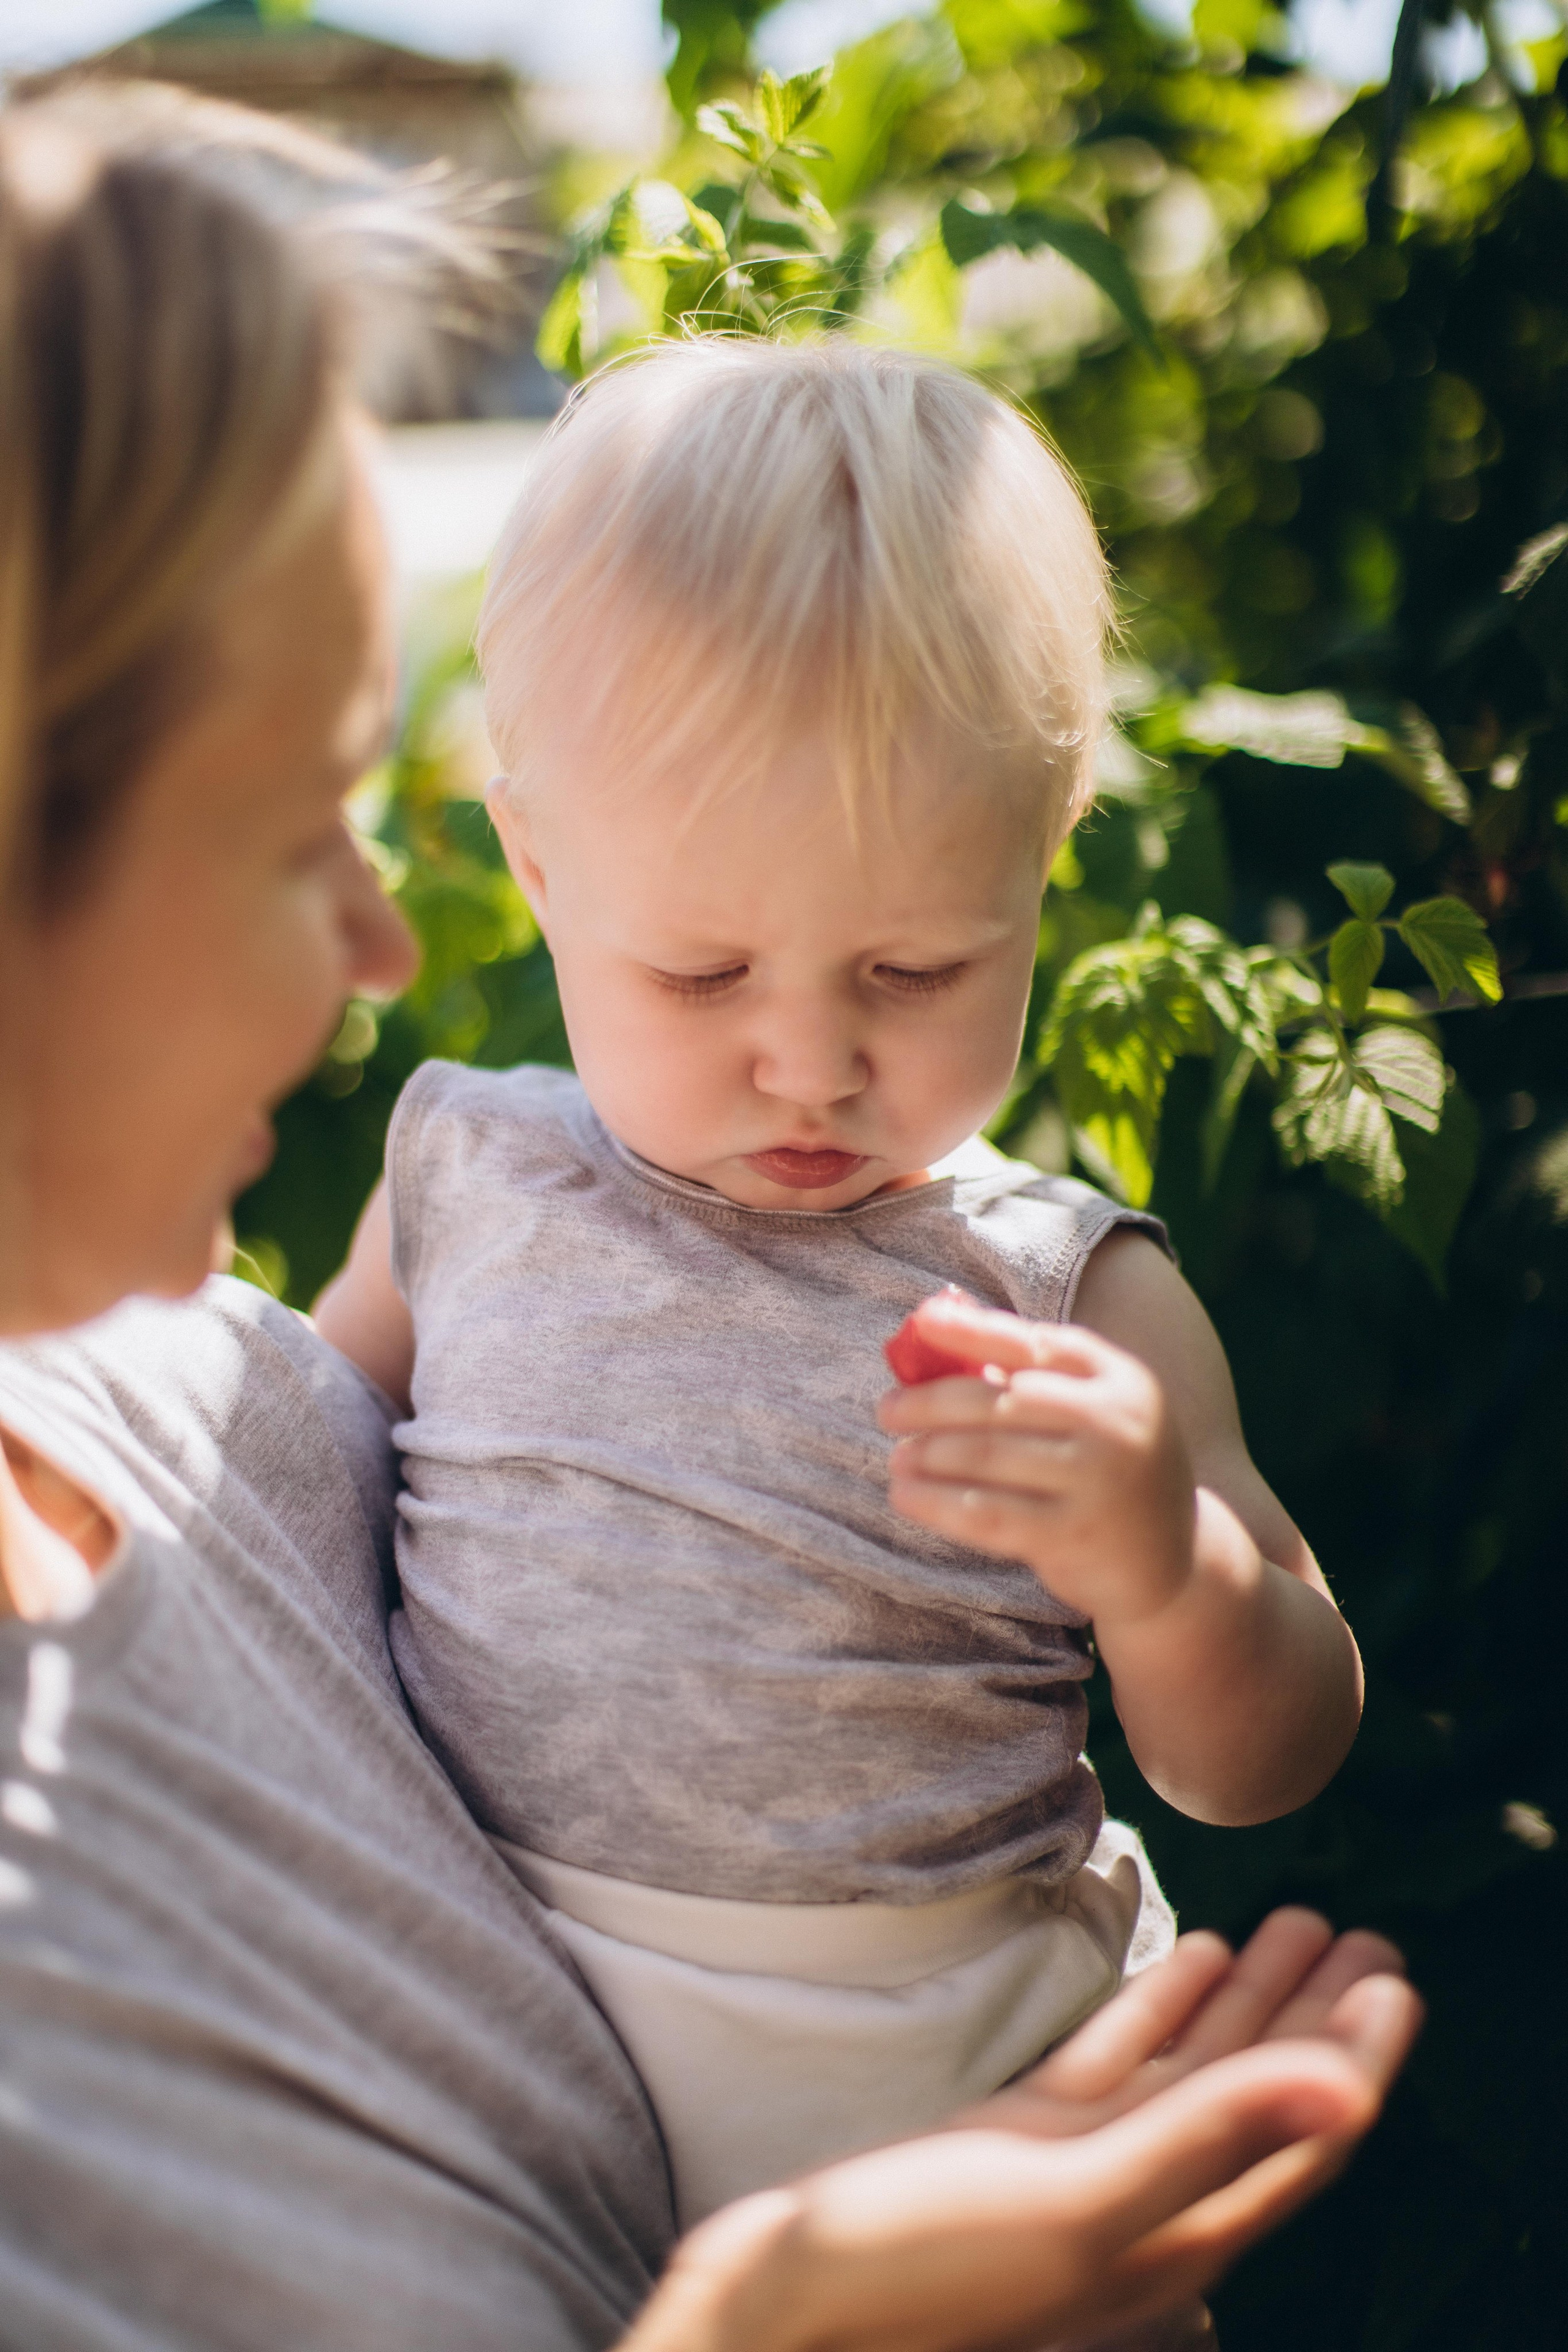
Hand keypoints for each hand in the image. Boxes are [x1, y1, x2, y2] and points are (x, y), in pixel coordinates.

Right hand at [623, 1910, 1420, 2351]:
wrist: (790, 2294)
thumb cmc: (922, 2269)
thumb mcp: (1077, 2203)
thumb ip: (1209, 2140)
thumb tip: (1345, 2091)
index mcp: (1175, 2237)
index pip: (1299, 2139)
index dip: (1354, 2060)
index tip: (1396, 1976)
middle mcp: (1143, 2205)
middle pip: (1259, 2099)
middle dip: (1317, 2018)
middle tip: (1368, 1933)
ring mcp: (1081, 2168)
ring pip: (1193, 2072)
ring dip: (1251, 2000)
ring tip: (1298, 1921)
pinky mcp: (1023, 2138)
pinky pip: (1119, 2064)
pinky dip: (1162, 2010)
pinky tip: (1194, 1955)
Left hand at [878, 1291, 1195, 1628]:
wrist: (1175, 1560)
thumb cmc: (1112, 1469)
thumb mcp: (1094, 1409)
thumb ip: (1028, 1369)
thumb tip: (941, 1316)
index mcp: (1118, 1377)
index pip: (1033, 1342)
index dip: (973, 1330)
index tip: (921, 1322)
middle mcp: (1112, 1422)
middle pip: (998, 1400)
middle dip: (929, 1402)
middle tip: (887, 1410)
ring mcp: (1095, 1480)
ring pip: (985, 1456)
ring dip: (926, 1453)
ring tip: (896, 1456)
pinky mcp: (1071, 1535)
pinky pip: (984, 1512)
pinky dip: (935, 1502)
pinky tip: (905, 1495)